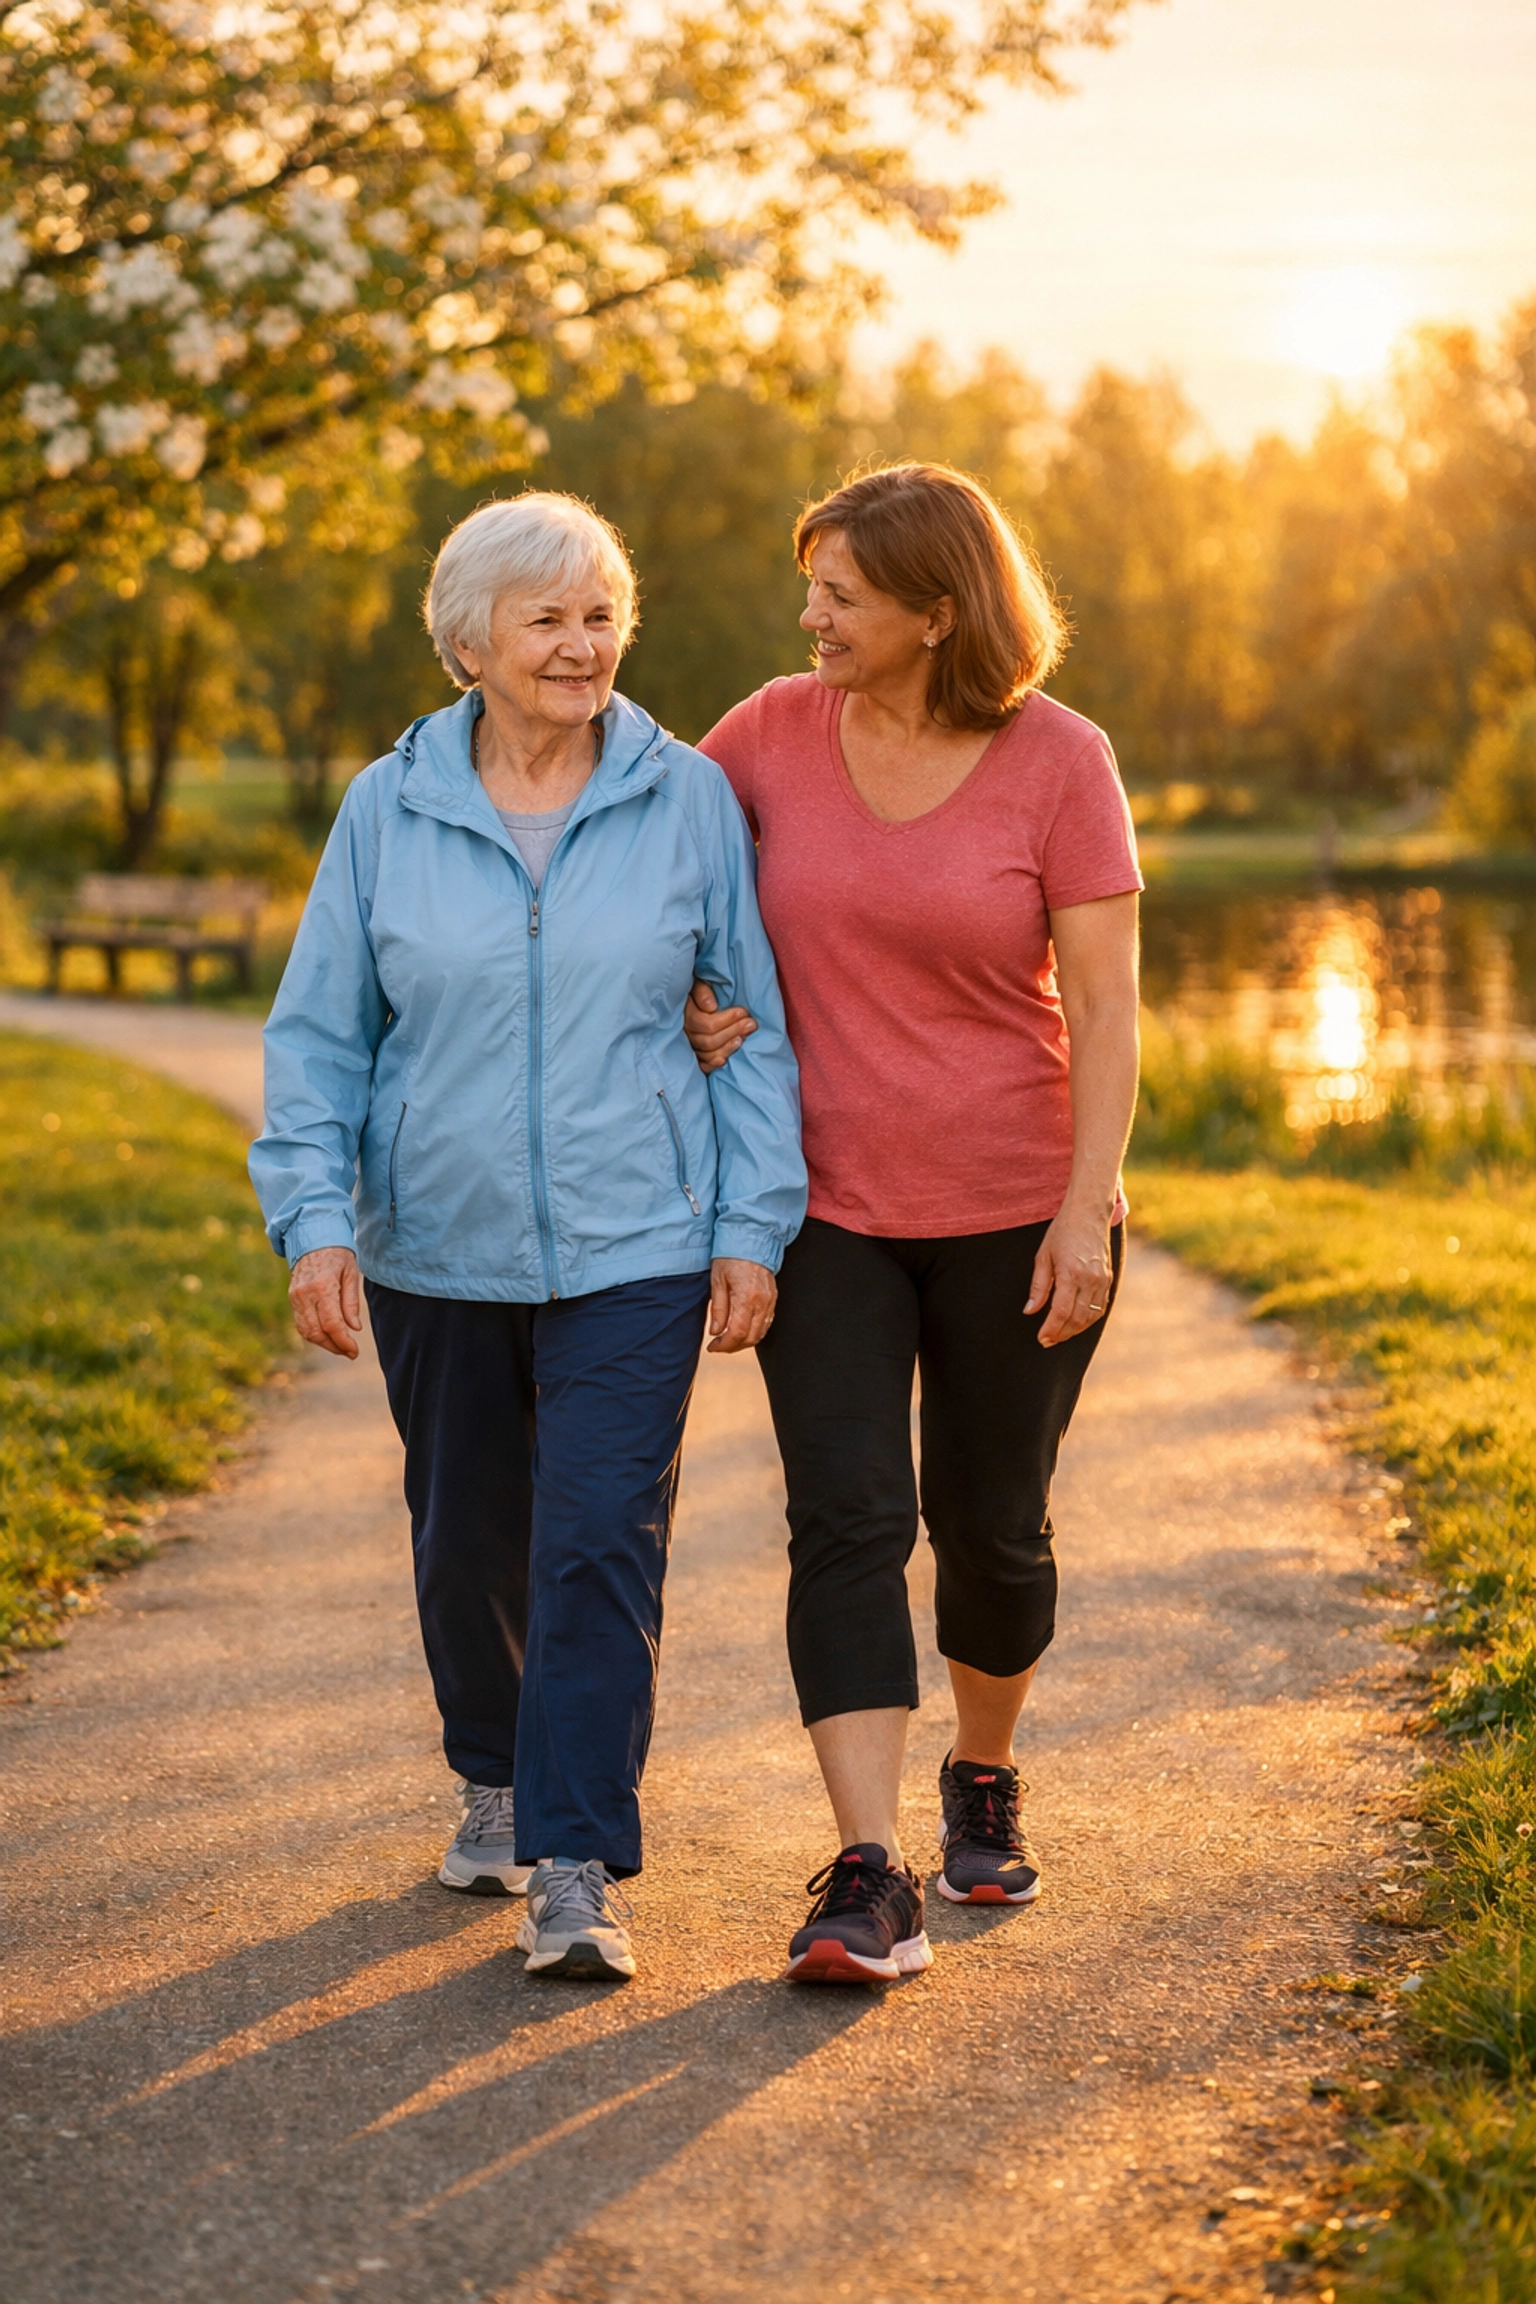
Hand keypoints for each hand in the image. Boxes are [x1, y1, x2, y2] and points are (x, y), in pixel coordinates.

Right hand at [290, 1247, 362, 1359]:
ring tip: (341, 1346)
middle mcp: (305, 1294)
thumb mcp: (351, 1273)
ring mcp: (295, 1297)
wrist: (313, 1237)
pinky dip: (314, 1334)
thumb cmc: (337, 1254)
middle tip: (350, 1352)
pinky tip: (328, 1336)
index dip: (343, 1342)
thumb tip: (354, 1328)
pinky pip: (301, 1323)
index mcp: (323, 1286)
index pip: (332, 1324)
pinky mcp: (292, 1298)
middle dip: (334, 1347)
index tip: (355, 1351)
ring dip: (324, 1343)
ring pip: (306, 1331)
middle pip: (317, 1332)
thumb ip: (351, 1302)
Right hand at [685, 979, 756, 1074]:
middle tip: (751, 1024)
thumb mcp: (697, 984)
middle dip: (732, 1032)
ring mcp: (689, 1046)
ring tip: (743, 1039)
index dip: (727, 1019)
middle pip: (709, 1041)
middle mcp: (685, 1033)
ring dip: (727, 1048)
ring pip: (707, 1054)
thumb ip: (702, 992)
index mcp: (685, 1015)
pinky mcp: (693, 1056)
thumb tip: (711, 1006)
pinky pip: (702, 1065)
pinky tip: (724, 1060)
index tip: (743, 1012)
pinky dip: (713, 1064)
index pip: (706, 1024)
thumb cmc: (696, 991)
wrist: (688, 1000)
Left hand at [707, 1257, 775, 1352]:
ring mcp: (771, 1301)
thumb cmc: (731, 1256)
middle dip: (734, 1346)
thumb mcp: (717, 1281)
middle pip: (752, 1337)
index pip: (738, 1333)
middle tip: (719, 1345)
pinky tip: (742, 1328)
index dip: (724, 1345)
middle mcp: (762, 1302)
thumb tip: (715, 1331)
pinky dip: (755, 1331)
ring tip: (728, 1339)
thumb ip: (718, 1308)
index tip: (713, 1346)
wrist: (752, 1238)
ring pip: (761, 1333)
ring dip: (745, 1341)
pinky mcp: (774, 1298)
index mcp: (746, 1298)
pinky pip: (767, 1322)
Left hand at [1025, 1207, 1112, 1348]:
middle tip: (1048, 1341)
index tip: (1042, 1339)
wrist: (1089, 1213)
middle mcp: (1090, 1279)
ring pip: (1091, 1317)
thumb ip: (1038, 1286)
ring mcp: (1103, 1280)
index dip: (1051, 1329)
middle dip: (1062, 1334)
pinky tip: (1076, 1323)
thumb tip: (1030, 1311)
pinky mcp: (1109, 1279)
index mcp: (1071, 1272)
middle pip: (1077, 1318)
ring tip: (1060, 1335)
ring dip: (1075, 1330)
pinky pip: (1101, 1308)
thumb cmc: (1062, 1231)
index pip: (1061, 1311)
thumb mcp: (1043, 1256)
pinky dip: (1088, 1320)